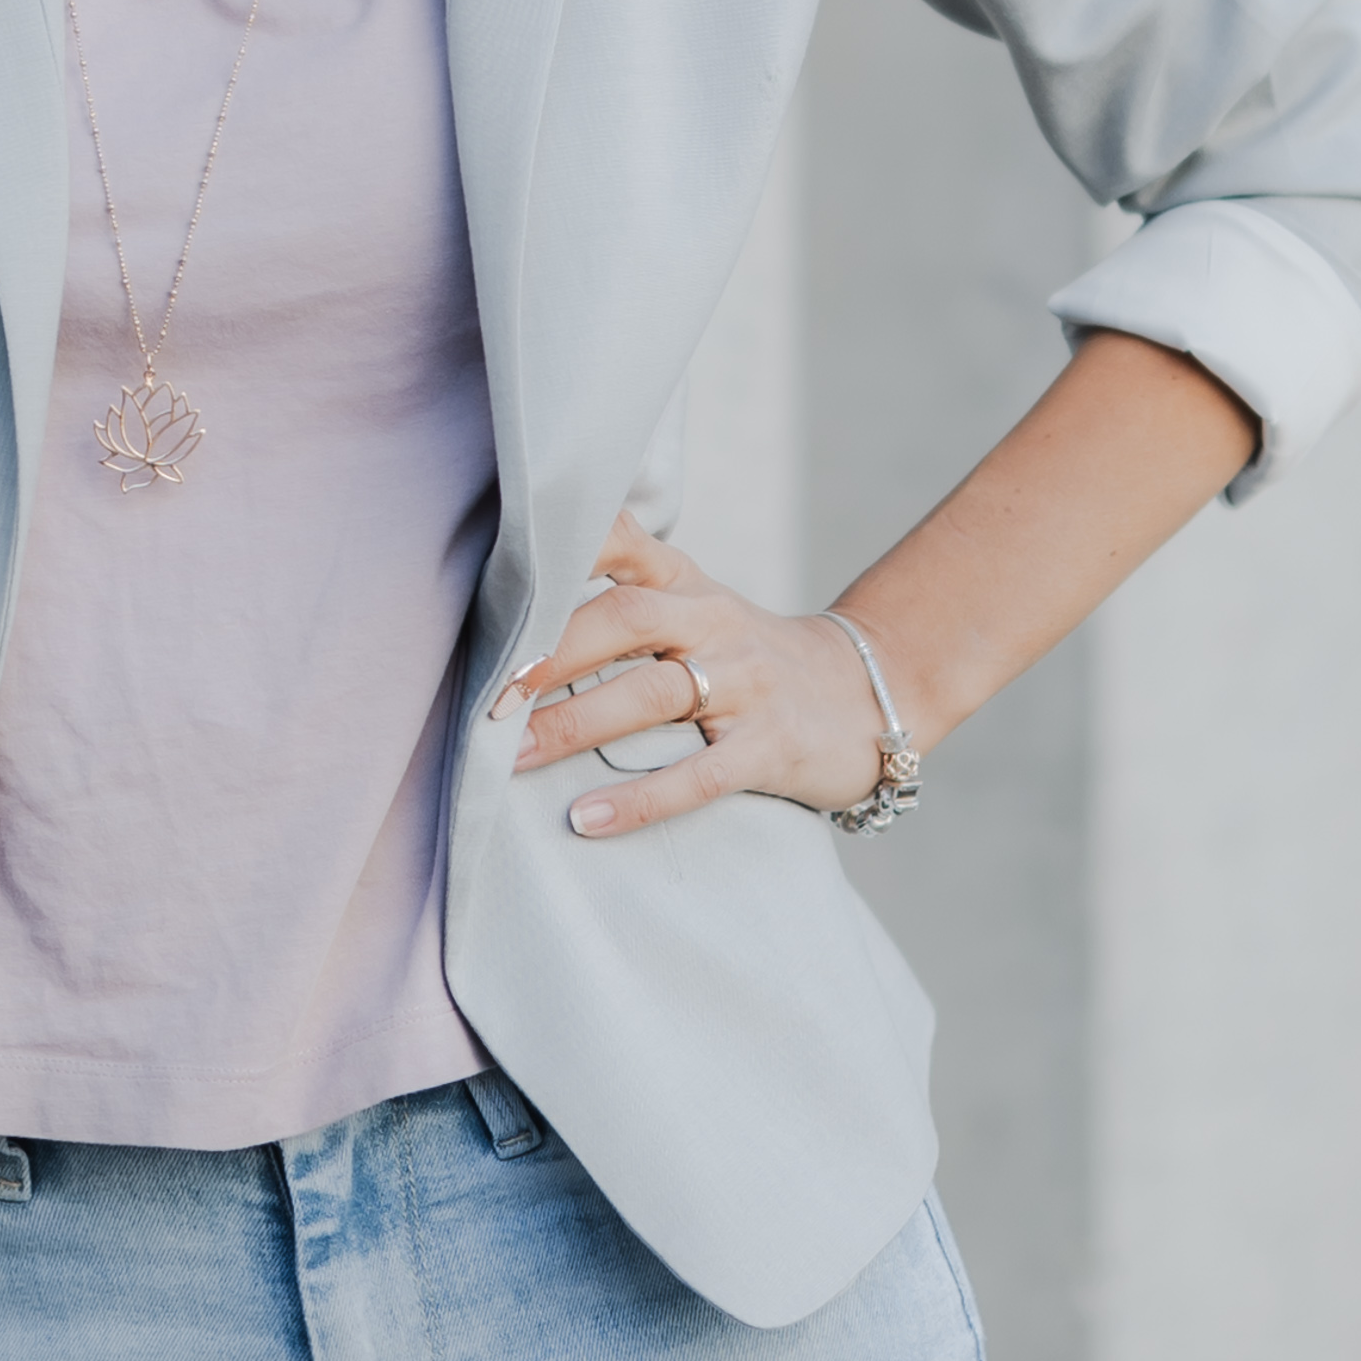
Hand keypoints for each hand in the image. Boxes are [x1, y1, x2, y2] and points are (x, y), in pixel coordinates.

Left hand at [496, 505, 892, 835]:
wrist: (869, 693)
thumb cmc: (745, 656)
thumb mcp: (694, 605)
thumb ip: (619, 595)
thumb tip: (506, 613)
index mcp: (686, 582)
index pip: (624, 541)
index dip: (567, 546)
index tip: (504, 571)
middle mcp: (713, 621)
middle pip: (626, 617)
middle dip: (552, 652)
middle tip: (490, 692)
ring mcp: (747, 683)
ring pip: (655, 695)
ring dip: (577, 725)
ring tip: (513, 756)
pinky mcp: (770, 746)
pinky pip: (700, 774)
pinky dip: (641, 799)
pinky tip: (587, 818)